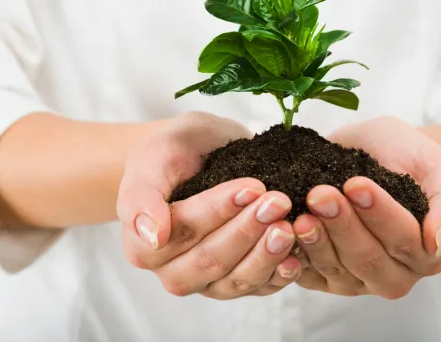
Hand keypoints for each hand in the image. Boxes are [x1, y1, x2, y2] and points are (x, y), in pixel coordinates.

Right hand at [117, 112, 301, 298]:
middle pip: (210, 260)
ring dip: (266, 255)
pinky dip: (279, 274)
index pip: (181, 233)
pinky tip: (296, 256)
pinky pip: (258, 288)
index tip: (250, 188)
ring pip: (236, 280)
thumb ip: (143, 195)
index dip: (217, 212)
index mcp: (143, 244)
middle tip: (278, 201)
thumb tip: (153, 236)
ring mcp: (206, 281)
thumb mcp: (155, 157)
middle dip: (247, 230)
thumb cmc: (174, 152)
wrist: (198, 154)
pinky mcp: (236, 283)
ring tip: (289, 227)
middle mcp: (172, 271)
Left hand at [293, 116, 440, 298]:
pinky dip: (294, 257)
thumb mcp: (436, 166)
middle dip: (343, 226)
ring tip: (301, 213)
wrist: (376, 153)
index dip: (379, 213)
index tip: (356, 184)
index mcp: (428, 252)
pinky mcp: (326, 278)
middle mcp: (396, 273)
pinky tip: (283, 234)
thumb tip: (439, 241)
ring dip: (317, 241)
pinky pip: (309, 274)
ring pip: (337, 267)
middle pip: (368, 258)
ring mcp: (359, 280)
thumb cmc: (407, 156)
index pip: (403, 238)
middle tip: (320, 194)